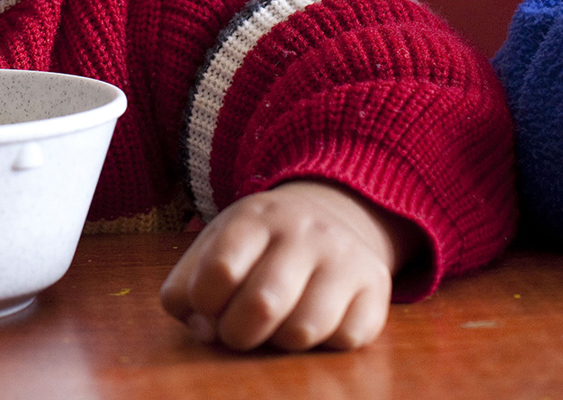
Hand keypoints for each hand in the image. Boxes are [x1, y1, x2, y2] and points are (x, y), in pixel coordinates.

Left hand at [159, 180, 423, 351]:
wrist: (329, 217)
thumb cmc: (256, 248)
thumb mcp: (212, 249)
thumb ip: (186, 290)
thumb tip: (204, 331)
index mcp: (253, 217)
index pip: (220, 270)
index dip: (205, 304)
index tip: (208, 308)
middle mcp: (302, 230)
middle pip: (262, 304)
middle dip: (238, 334)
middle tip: (237, 331)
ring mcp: (344, 256)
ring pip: (303, 330)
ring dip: (279, 343)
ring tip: (276, 325)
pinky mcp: (376, 285)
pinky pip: (345, 339)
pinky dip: (322, 345)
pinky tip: (315, 321)